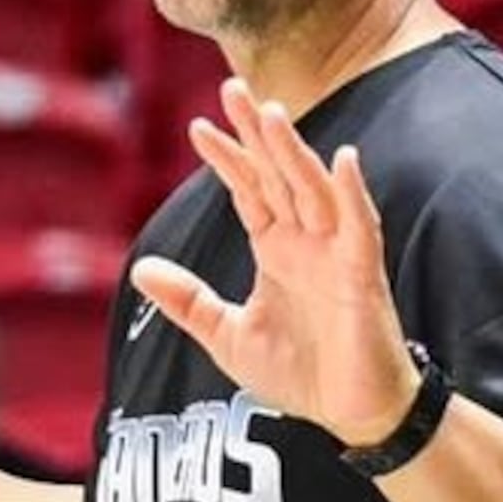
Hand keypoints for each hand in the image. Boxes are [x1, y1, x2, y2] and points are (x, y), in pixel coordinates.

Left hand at [133, 80, 421, 447]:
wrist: (349, 415)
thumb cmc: (299, 373)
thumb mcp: (228, 336)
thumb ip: (188, 301)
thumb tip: (139, 270)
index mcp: (277, 249)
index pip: (249, 190)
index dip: (227, 158)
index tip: (198, 126)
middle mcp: (307, 241)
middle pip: (279, 174)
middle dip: (257, 132)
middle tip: (232, 86)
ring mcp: (337, 254)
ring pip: (313, 189)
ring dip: (294, 152)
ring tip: (271, 113)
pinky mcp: (364, 276)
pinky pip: (361, 226)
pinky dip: (353, 193)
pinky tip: (344, 159)